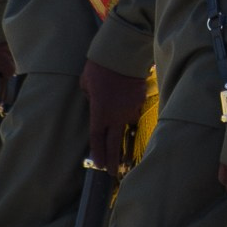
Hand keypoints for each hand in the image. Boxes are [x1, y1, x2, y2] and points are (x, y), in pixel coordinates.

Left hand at [84, 59, 149, 173]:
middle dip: (112, 160)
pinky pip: (133, 111)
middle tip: (112, 173)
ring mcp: (131, 109)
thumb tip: (94, 102)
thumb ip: (89, 98)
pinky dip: (129, 113)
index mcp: (100, 113)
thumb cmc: (99, 68)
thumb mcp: (85, 84)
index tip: (99, 166)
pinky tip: (126, 107)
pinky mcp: (141, 100)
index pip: (97, 139)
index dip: (98, 154)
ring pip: (125, 126)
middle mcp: (116, 115)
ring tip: (120, 137)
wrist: (123, 53)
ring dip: (121, 132)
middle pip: (114, 143)